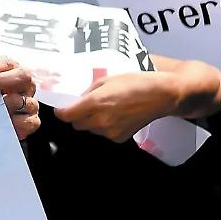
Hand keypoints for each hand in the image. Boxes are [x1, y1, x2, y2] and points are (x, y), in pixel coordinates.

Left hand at [0, 56, 39, 139]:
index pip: (8, 63)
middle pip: (23, 75)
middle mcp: (26, 85)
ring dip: (7, 103)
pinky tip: (2, 121)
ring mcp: (31, 103)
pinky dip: (14, 122)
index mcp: (14, 71)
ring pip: (24, 100)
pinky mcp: (32, 121)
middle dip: (1, 80)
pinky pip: (26, 121)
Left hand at [54, 72, 178, 142]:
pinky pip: (104, 133)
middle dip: (77, 115)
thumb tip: (78, 101)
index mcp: (95, 103)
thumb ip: (88, 92)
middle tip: (85, 105)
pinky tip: (116, 116)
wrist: (159, 96)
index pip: (67, 115)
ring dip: (91, 121)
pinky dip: (105, 126)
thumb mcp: (106, 80)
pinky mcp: (120, 138)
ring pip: (91, 129)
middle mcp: (101, 121)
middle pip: (77, 124)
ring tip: (106, 108)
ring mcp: (111, 132)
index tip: (61, 109)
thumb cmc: (133, 83)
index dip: (62, 112)